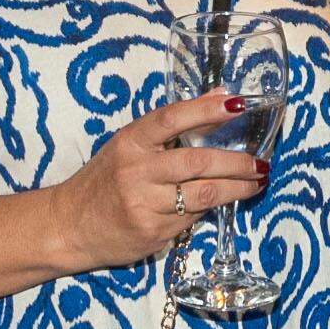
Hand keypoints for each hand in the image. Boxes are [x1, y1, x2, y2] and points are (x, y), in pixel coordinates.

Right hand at [47, 90, 268, 273]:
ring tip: (257, 182)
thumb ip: (172, 126)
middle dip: (236, 163)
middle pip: (197, 162)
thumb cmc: (105, 180)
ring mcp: (143, 204)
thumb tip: (220, 96)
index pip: (171, 118)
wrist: (69, 226)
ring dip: (237, 188)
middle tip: (260, 163)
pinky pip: (192, 218)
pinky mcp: (152, 232)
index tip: (237, 104)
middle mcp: (136, 171)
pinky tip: (224, 201)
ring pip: (203, 194)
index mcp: (130, 141)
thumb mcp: (130, 145)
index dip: (205, 109)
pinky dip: (211, 208)